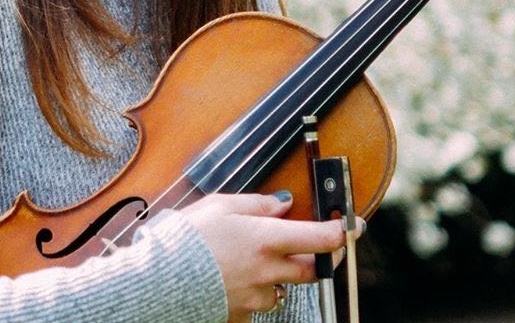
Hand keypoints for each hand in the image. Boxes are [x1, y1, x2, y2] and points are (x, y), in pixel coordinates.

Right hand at [181, 192, 359, 321]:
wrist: (160, 280)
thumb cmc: (187, 237)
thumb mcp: (221, 205)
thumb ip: (257, 204)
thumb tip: (283, 203)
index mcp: (266, 239)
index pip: (320, 238)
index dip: (342, 231)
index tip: (353, 225)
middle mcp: (268, 270)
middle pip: (311, 269)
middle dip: (316, 257)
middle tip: (310, 244)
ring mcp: (256, 297)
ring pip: (284, 287)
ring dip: (280, 274)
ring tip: (255, 260)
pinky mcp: (242, 314)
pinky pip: (259, 303)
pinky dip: (255, 291)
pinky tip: (235, 278)